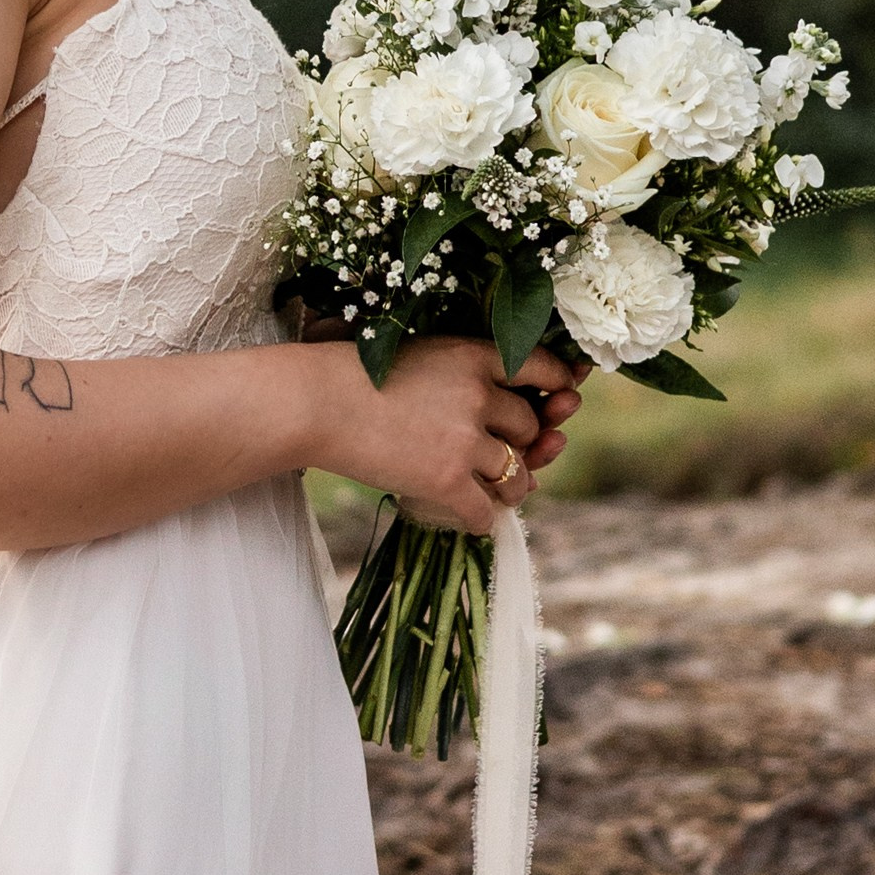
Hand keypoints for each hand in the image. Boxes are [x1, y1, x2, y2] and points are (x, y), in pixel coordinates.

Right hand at [309, 337, 581, 538]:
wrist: (313, 402)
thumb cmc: (354, 374)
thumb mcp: (419, 355)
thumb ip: (462, 375)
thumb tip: (508, 414)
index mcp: (472, 355)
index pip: (543, 368)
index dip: (558, 386)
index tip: (560, 398)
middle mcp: (478, 395)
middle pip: (529, 426)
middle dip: (522, 443)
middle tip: (503, 455)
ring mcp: (464, 439)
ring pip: (516, 473)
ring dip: (511, 487)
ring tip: (496, 491)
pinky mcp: (446, 479)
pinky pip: (485, 511)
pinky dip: (480, 519)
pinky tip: (469, 517)